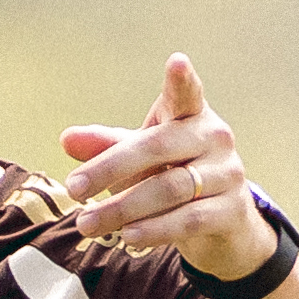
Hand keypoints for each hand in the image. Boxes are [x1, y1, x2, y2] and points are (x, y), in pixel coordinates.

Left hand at [60, 55, 270, 277]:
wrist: (222, 225)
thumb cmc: (173, 177)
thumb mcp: (139, 160)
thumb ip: (106, 147)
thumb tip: (66, 139)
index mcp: (191, 116)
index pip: (187, 94)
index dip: (182, 80)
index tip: (177, 61)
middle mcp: (215, 138)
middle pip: (159, 148)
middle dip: (110, 169)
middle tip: (73, 188)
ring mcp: (228, 174)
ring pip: (170, 189)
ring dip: (123, 209)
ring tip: (87, 224)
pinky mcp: (233, 211)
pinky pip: (188, 219)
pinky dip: (155, 230)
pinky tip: (128, 237)